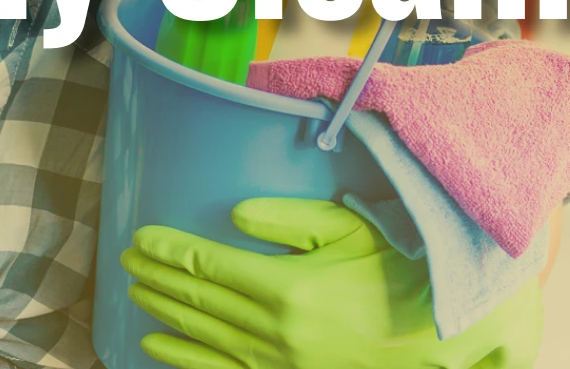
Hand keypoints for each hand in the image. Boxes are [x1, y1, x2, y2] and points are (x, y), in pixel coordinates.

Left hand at [121, 198, 541, 368]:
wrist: (442, 337)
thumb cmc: (401, 275)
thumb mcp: (352, 233)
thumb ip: (289, 221)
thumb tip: (235, 216)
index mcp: (288, 290)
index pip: (209, 265)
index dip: (169, 251)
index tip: (139, 238)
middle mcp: (275, 335)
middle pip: (199, 302)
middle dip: (159, 279)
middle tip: (126, 260)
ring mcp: (280, 367)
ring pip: (204, 340)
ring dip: (166, 317)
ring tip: (137, 296)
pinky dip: (186, 360)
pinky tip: (160, 350)